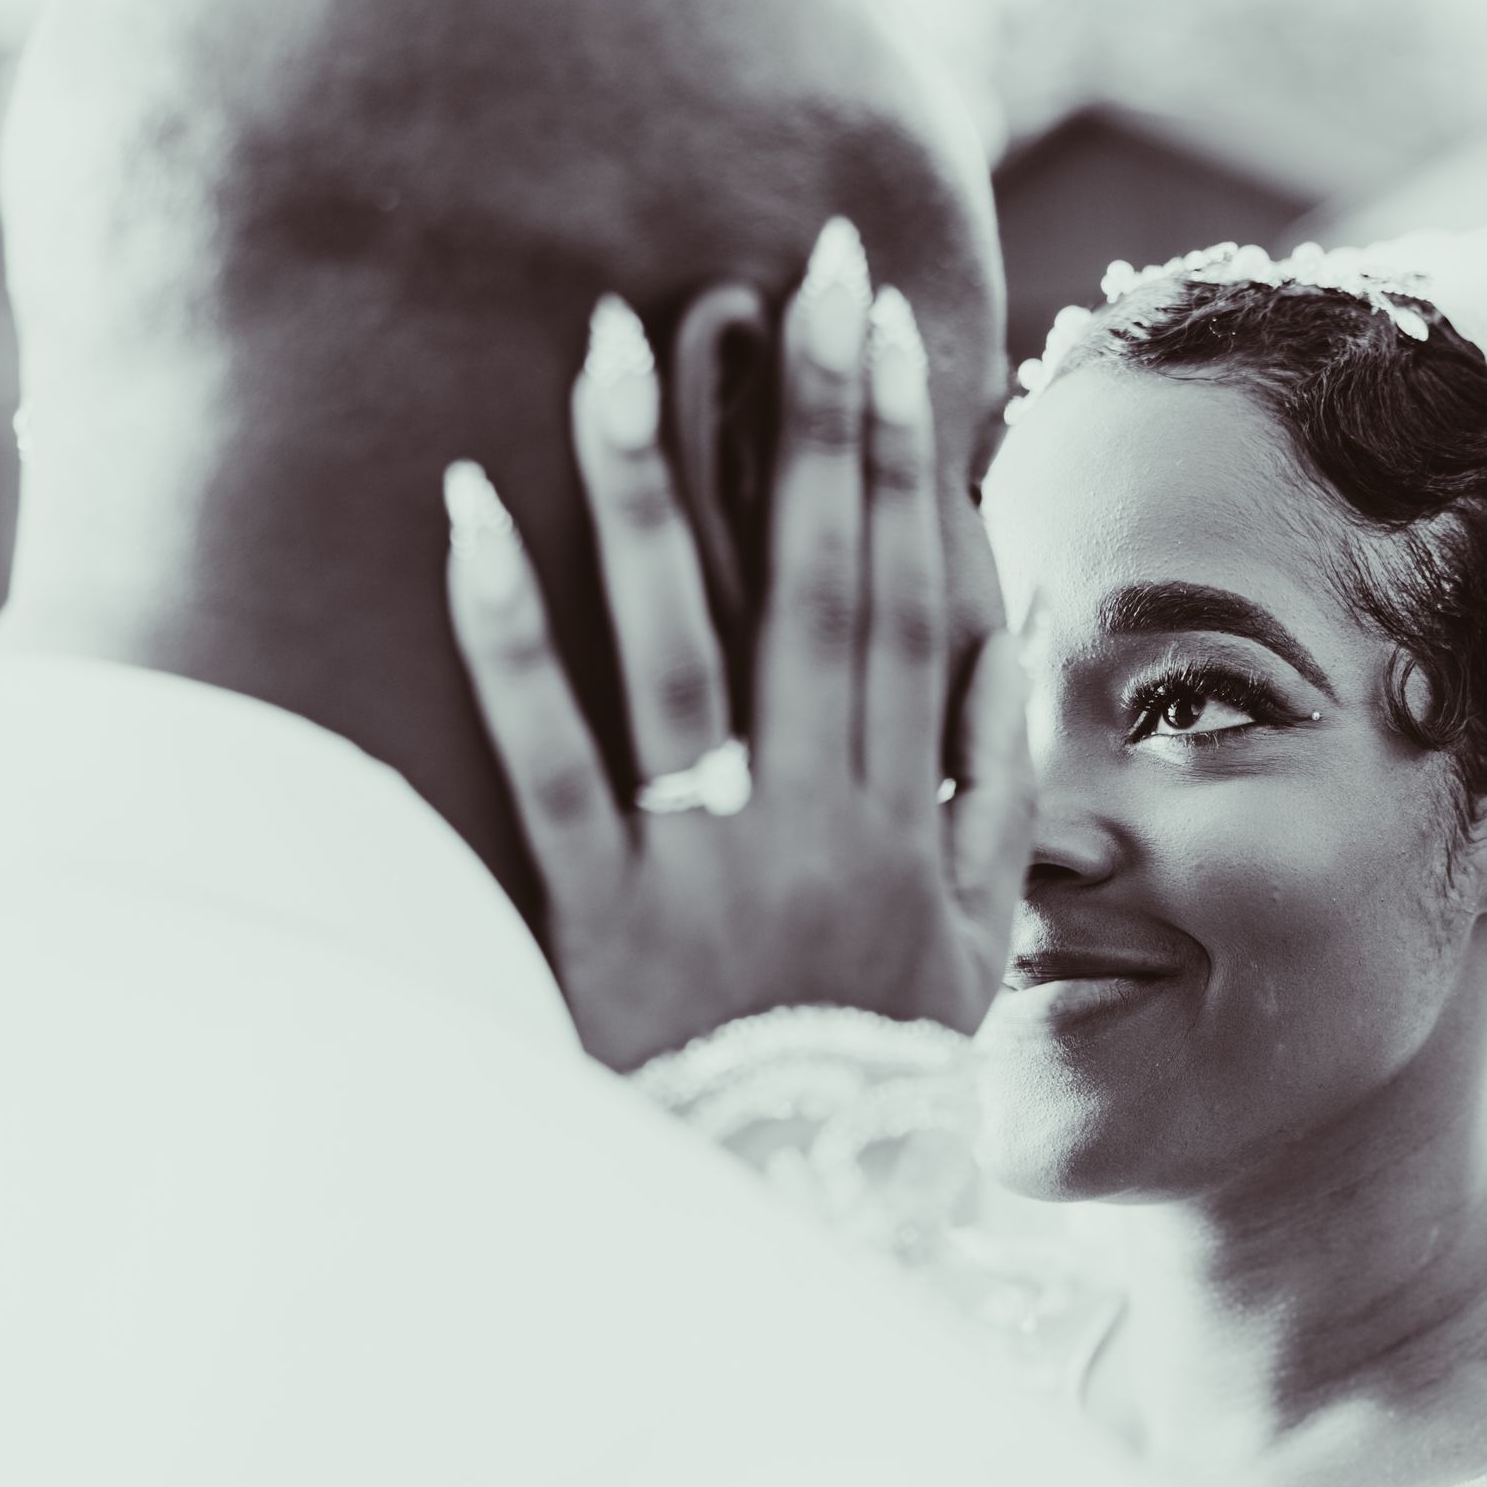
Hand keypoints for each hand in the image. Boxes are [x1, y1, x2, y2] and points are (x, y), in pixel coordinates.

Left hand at [446, 222, 1032, 1071]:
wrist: (792, 1215)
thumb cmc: (876, 1070)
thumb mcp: (978, 942)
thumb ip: (1002, 787)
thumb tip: (1019, 625)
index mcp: (905, 815)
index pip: (904, 598)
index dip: (897, 455)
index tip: (885, 325)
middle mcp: (811, 816)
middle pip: (809, 591)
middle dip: (810, 422)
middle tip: (799, 270)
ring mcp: (701, 859)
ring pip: (675, 647)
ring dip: (646, 488)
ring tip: (616, 340)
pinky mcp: (594, 911)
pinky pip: (546, 757)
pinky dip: (507, 635)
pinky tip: (467, 512)